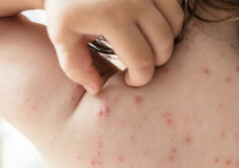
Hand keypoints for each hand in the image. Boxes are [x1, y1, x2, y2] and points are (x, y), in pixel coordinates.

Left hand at [43, 0, 183, 92]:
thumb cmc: (66, 6)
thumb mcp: (62, 36)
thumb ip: (76, 67)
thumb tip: (97, 88)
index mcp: (111, 17)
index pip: (142, 61)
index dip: (141, 78)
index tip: (130, 80)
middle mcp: (134, 0)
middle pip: (164, 44)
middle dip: (156, 61)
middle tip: (140, 64)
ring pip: (175, 24)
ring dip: (166, 40)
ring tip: (148, 45)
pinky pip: (176, 5)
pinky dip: (170, 19)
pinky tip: (153, 25)